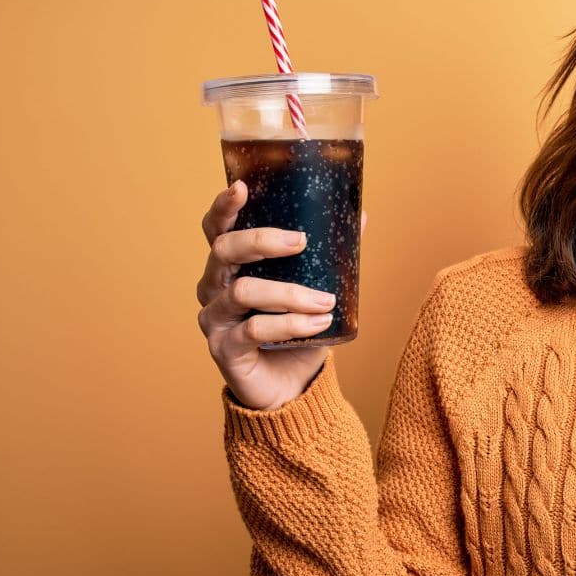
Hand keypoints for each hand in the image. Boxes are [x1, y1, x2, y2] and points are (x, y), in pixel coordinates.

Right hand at [196, 179, 368, 409]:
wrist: (290, 388)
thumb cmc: (297, 331)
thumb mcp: (314, 288)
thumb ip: (329, 255)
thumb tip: (362, 216)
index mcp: (230, 265)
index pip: (216, 229)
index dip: (224, 207)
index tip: (243, 187)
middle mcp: (214, 287)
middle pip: (223, 251)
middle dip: (262, 241)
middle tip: (300, 241)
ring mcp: (214, 319)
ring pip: (243, 292)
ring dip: (290, 293)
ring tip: (325, 300)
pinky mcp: (224, 349)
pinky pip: (254, 330)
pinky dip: (291, 324)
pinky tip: (318, 324)